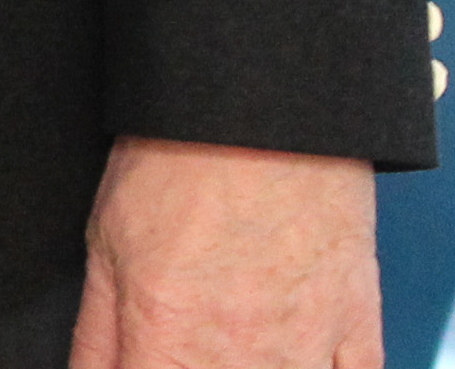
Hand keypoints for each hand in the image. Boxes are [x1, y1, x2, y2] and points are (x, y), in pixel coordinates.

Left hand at [72, 137, 380, 368]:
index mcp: (168, 341)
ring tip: (231, 338)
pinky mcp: (356, 329)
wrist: (263, 111)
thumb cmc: (178, 164)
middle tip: (184, 338)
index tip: (144, 355)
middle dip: (189, 362)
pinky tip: (292, 353)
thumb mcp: (106, 243)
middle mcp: (239, 359)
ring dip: (252, 367)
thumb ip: (97, 333)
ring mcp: (306, 350)